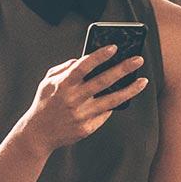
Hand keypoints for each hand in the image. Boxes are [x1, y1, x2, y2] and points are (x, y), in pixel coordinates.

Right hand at [19, 44, 147, 152]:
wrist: (37, 134)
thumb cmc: (44, 103)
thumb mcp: (47, 82)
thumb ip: (64, 69)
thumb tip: (82, 59)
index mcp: (63, 84)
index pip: (84, 66)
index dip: (99, 56)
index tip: (114, 47)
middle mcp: (73, 99)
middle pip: (103, 81)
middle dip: (122, 69)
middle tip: (138, 59)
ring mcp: (81, 115)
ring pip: (111, 101)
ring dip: (129, 90)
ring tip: (143, 81)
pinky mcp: (86, 128)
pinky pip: (104, 114)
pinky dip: (113, 105)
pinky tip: (122, 97)